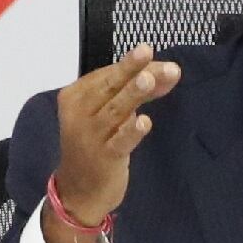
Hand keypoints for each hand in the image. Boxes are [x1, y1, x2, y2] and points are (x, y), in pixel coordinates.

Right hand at [44, 43, 180, 242]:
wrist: (79, 191)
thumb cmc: (96, 143)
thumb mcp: (111, 114)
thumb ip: (136, 92)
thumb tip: (167, 72)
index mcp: (75, 96)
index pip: (107, 75)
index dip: (133, 65)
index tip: (158, 58)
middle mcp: (79, 113)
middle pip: (108, 87)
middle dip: (130, 68)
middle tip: (147, 51)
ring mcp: (90, 136)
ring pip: (115, 110)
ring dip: (132, 94)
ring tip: (149, 79)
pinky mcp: (103, 158)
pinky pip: (119, 142)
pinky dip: (130, 132)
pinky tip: (143, 122)